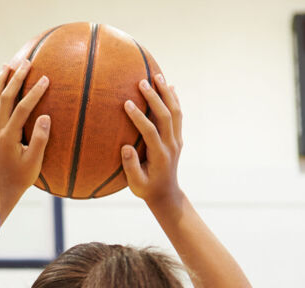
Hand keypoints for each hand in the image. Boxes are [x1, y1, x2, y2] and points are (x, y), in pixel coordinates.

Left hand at [0, 59, 49, 213]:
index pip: (22, 108)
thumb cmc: (21, 178)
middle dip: (15, 78)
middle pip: (4, 97)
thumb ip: (40, 139)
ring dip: (0, 81)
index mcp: (8, 136)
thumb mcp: (34, 162)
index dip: (34, 92)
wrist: (0, 189)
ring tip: (7, 66)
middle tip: (26, 62)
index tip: (46, 79)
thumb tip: (45, 117)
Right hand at [121, 75, 184, 210]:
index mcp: (160, 156)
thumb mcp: (136, 184)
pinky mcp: (177, 137)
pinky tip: (169, 86)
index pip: (150, 132)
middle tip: (141, 82)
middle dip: (154, 98)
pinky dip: (174, 99)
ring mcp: (177, 140)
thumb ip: (131, 167)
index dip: (139, 117)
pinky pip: (178, 115)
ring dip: (167, 93)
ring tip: (157, 76)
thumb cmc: (146, 189)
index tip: (127, 104)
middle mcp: (171, 145)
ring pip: (176, 112)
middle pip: (166, 116)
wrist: (166, 193)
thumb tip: (126, 147)